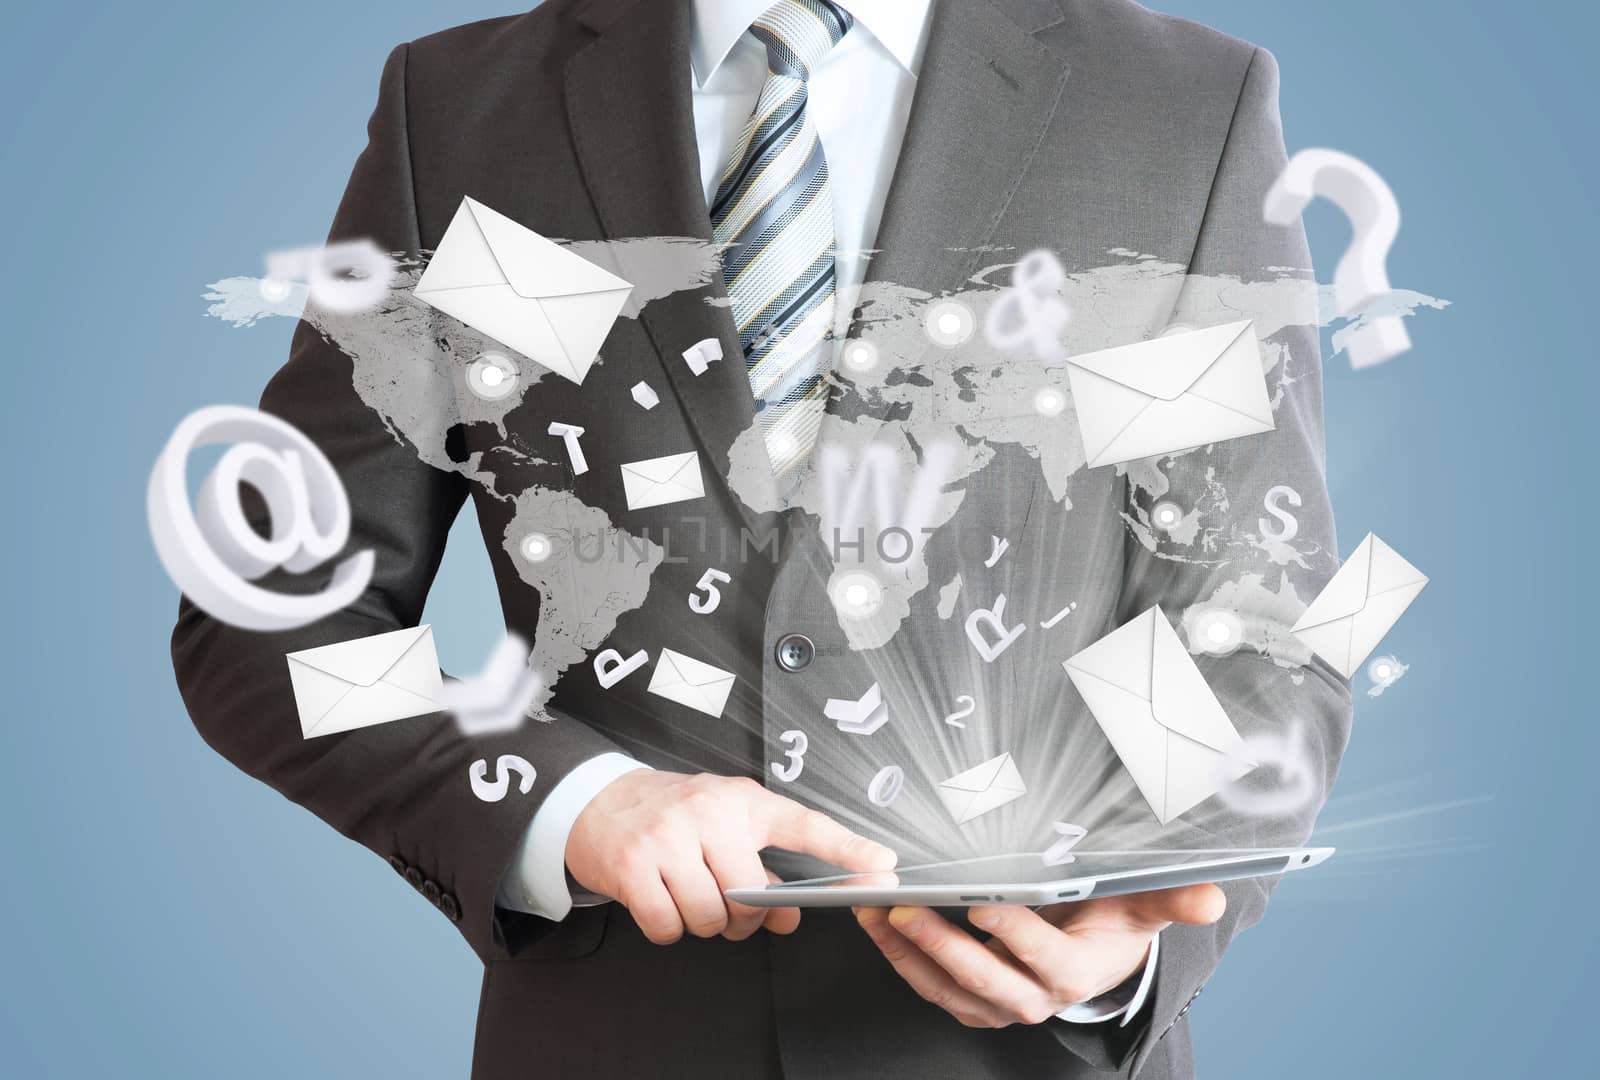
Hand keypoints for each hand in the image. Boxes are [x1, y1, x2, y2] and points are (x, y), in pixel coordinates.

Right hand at [567, 770, 896, 944]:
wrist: (599, 803)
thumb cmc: (672, 816)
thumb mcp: (724, 830)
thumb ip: (764, 872)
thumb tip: (789, 918)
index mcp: (741, 801)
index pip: (803, 825)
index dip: (847, 848)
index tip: (882, 866)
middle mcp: (707, 813)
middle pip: (749, 897)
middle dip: (740, 917)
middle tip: (723, 902)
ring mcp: (668, 838)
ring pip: (710, 917)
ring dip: (702, 923)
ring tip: (687, 894)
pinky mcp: (633, 865)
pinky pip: (668, 926)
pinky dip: (668, 928)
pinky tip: (661, 902)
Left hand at [854, 884, 1224, 1026]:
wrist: (1092, 956)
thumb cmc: (1110, 921)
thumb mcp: (1142, 907)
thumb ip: (1171, 900)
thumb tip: (1210, 896)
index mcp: (1075, 973)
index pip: (1042, 958)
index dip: (1014, 936)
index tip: (984, 908)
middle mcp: (1035, 997)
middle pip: (984, 979)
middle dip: (941, 946)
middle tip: (907, 909)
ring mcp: (998, 1003)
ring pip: (946, 987)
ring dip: (905, 952)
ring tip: (874, 913)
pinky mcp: (971, 1001)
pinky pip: (928, 986)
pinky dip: (898, 958)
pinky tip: (875, 924)